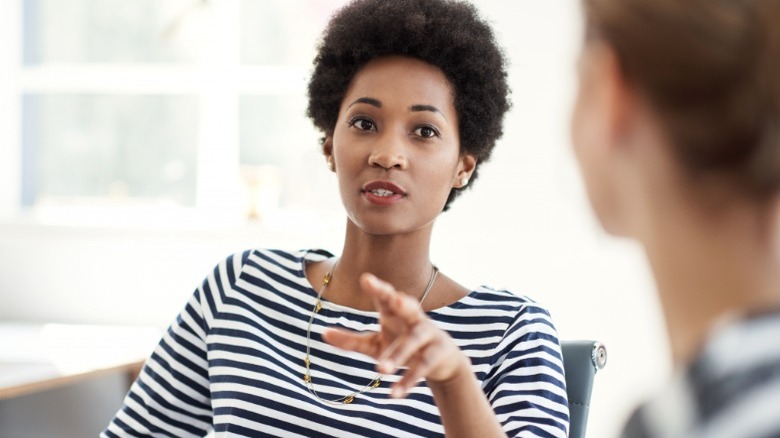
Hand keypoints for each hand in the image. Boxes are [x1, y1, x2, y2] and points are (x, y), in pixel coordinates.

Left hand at [322, 273, 470, 397]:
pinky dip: (408, 380)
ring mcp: (428, 335)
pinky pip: (423, 367)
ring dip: (399, 354)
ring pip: (414, 342)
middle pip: (409, 307)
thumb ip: (351, 340)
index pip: (386, 297)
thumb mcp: (375, 344)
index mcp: (396, 312)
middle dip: (402, 302)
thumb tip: (323, 334)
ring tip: (380, 369)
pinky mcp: (438, 354)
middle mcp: (414, 318)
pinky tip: (394, 394)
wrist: (442, 362)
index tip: (366, 279)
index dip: (378, 288)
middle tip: (394, 299)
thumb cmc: (401, 344)